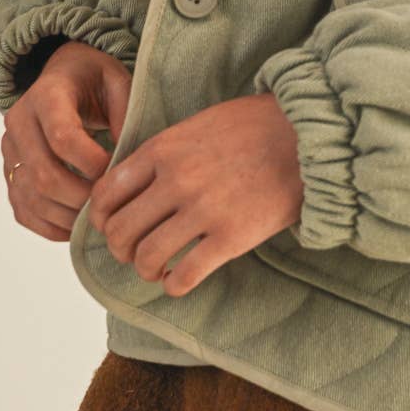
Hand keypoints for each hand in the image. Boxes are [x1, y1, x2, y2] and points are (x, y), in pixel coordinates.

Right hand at [0, 40, 131, 241]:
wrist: (62, 77)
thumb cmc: (94, 80)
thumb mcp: (117, 82)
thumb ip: (125, 115)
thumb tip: (127, 161)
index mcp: (47, 95)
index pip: (62, 137)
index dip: (92, 163)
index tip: (117, 171)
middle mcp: (19, 123)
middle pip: (43, 175)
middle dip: (81, 197)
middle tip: (110, 204)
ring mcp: (10, 151)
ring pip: (31, 198)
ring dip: (68, 216)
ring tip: (98, 217)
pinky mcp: (10, 173)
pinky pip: (23, 211)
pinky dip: (50, 226)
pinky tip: (76, 226)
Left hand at [84, 93, 305, 295]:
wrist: (308, 135)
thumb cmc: (255, 127)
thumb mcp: (197, 125)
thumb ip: (163, 153)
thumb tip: (133, 183)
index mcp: (163, 150)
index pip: (106, 195)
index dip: (101, 219)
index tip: (112, 227)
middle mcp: (176, 180)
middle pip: (120, 231)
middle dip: (121, 250)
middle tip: (134, 253)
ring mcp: (203, 210)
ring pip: (147, 257)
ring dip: (145, 270)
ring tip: (157, 269)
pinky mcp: (232, 237)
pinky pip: (185, 276)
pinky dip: (173, 286)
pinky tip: (179, 281)